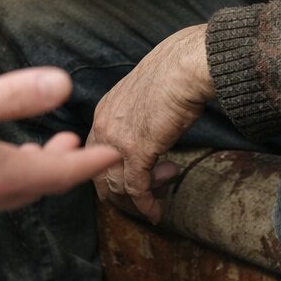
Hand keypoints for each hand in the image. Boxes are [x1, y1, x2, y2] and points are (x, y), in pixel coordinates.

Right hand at [0, 67, 118, 235]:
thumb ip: (12, 95)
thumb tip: (61, 84)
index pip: (62, 173)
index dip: (92, 161)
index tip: (114, 153)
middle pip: (39, 185)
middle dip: (63, 164)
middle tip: (76, 145)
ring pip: (10, 193)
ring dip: (31, 171)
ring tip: (35, 151)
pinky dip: (0, 180)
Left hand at [86, 25, 214, 223]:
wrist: (185, 66)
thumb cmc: (174, 73)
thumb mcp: (145, 97)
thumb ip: (139, 117)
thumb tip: (153, 134)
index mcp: (104, 111)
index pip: (96, 152)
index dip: (111, 171)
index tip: (132, 180)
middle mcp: (104, 126)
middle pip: (99, 173)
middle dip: (121, 190)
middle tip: (147, 194)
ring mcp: (117, 139)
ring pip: (117, 184)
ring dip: (141, 195)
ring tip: (164, 192)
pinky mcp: (137, 151)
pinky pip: (136, 187)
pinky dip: (146, 204)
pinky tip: (156, 214)